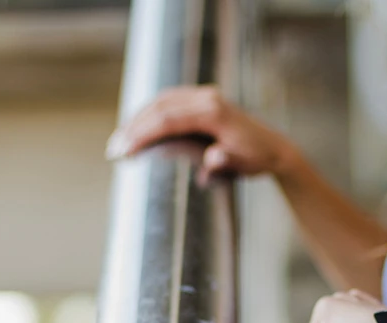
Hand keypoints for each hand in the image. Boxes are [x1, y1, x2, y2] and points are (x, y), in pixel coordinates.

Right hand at [107, 85, 300, 182]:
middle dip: (133, 128)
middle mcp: (207, 97)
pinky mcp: (200, 98)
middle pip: (159, 107)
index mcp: (214, 112)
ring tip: (119, 141)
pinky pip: (168, 101)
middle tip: (113, 150)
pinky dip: (148, 113)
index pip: (168, 119)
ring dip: (137, 119)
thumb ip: (226, 160)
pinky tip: (136, 128)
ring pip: (160, 101)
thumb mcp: (243, 164)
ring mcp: (203, 95)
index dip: (143, 134)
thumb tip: (213, 157)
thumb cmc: (255, 159)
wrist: (273, 147)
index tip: (124, 151)